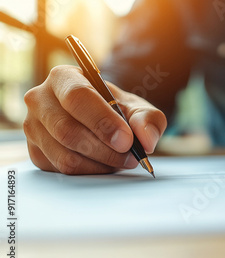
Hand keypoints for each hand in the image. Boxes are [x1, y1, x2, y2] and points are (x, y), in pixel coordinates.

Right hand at [23, 65, 166, 174]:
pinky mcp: (35, 152)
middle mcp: (40, 99)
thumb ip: (148, 119)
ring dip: (101, 164)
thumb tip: (146, 139)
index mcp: (64, 77)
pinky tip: (106, 164)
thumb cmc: (116, 109)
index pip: (77, 97)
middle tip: (131, 156)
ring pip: (65, 155)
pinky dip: (90, 171)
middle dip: (105, 149)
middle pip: (68, 130)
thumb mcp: (137, 107)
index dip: (102, 121)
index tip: (127, 140)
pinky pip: (62, 169)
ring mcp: (33, 127)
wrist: (102, 121)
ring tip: (123, 161)